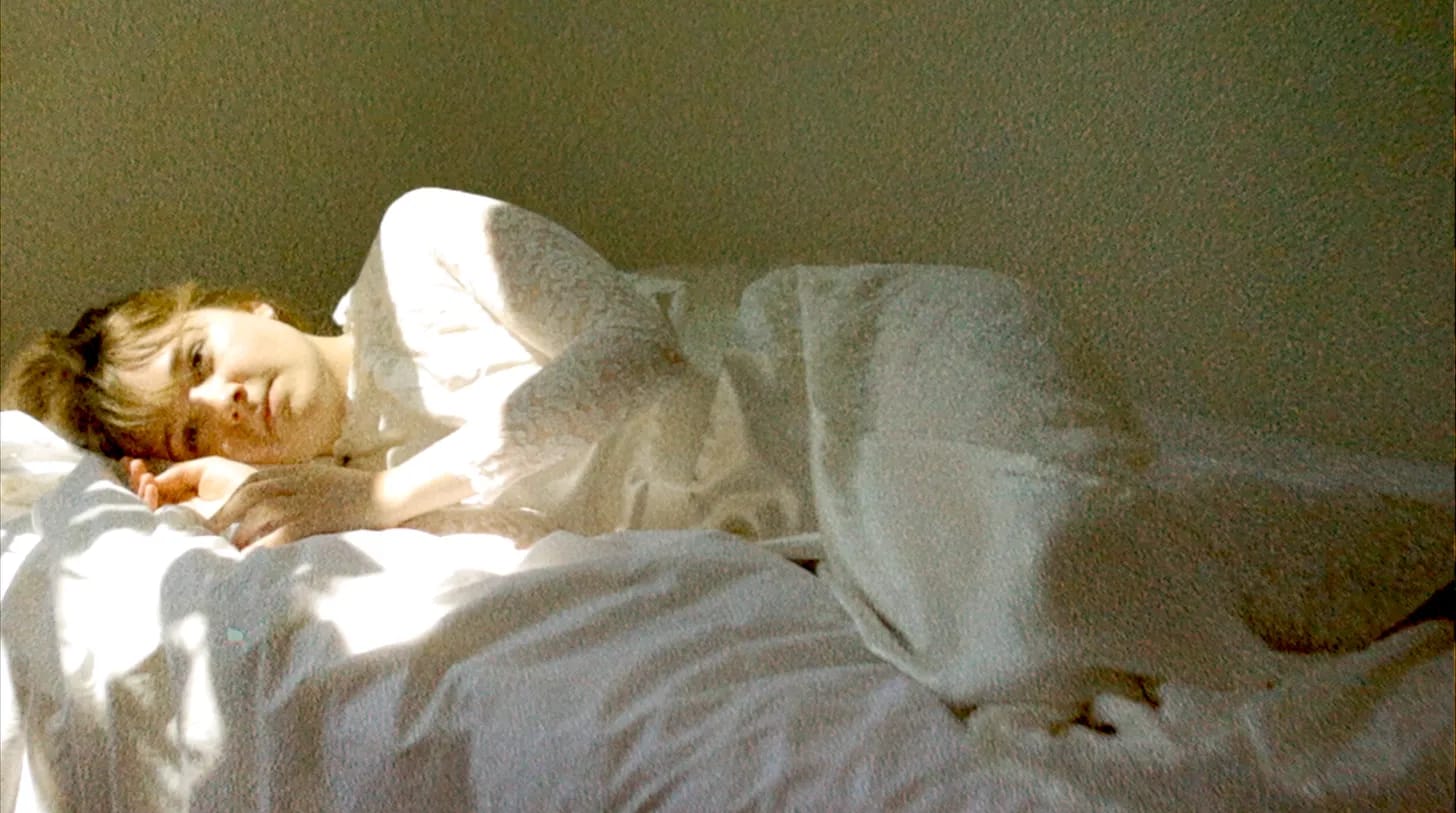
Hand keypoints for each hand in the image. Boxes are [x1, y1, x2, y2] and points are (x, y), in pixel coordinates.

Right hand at [125, 456, 257, 516]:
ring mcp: (182, 520)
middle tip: (135, 467)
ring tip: (147, 479)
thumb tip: (152, 482)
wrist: (257, 497)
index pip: (159, 488)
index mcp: (188, 495)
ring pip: (151, 511)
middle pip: (151, 500)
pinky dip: (151, 503)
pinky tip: (152, 488)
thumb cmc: (236, 480)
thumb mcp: (204, 469)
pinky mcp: (184, 529)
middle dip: (138, 483)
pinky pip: (159, 519)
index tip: (133, 462)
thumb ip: (176, 474)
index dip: (143, 477)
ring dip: (143, 493)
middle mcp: (182, 509)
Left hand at [208, 465, 389, 549]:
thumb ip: (295, 488)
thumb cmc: (357, 493)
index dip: (229, 501)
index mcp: (297, 473)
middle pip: (250, 493)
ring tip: (236, 551)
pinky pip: (283, 532)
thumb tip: (266, 511)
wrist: (387, 496)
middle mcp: (297, 483)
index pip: (252, 482)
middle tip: (211, 537)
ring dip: (244, 531)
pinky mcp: (318, 519)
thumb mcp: (320, 481)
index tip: (215, 521)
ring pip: (262, 511)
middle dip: (226, 514)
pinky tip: (259, 559)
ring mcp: (307, 500)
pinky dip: (268, 545)